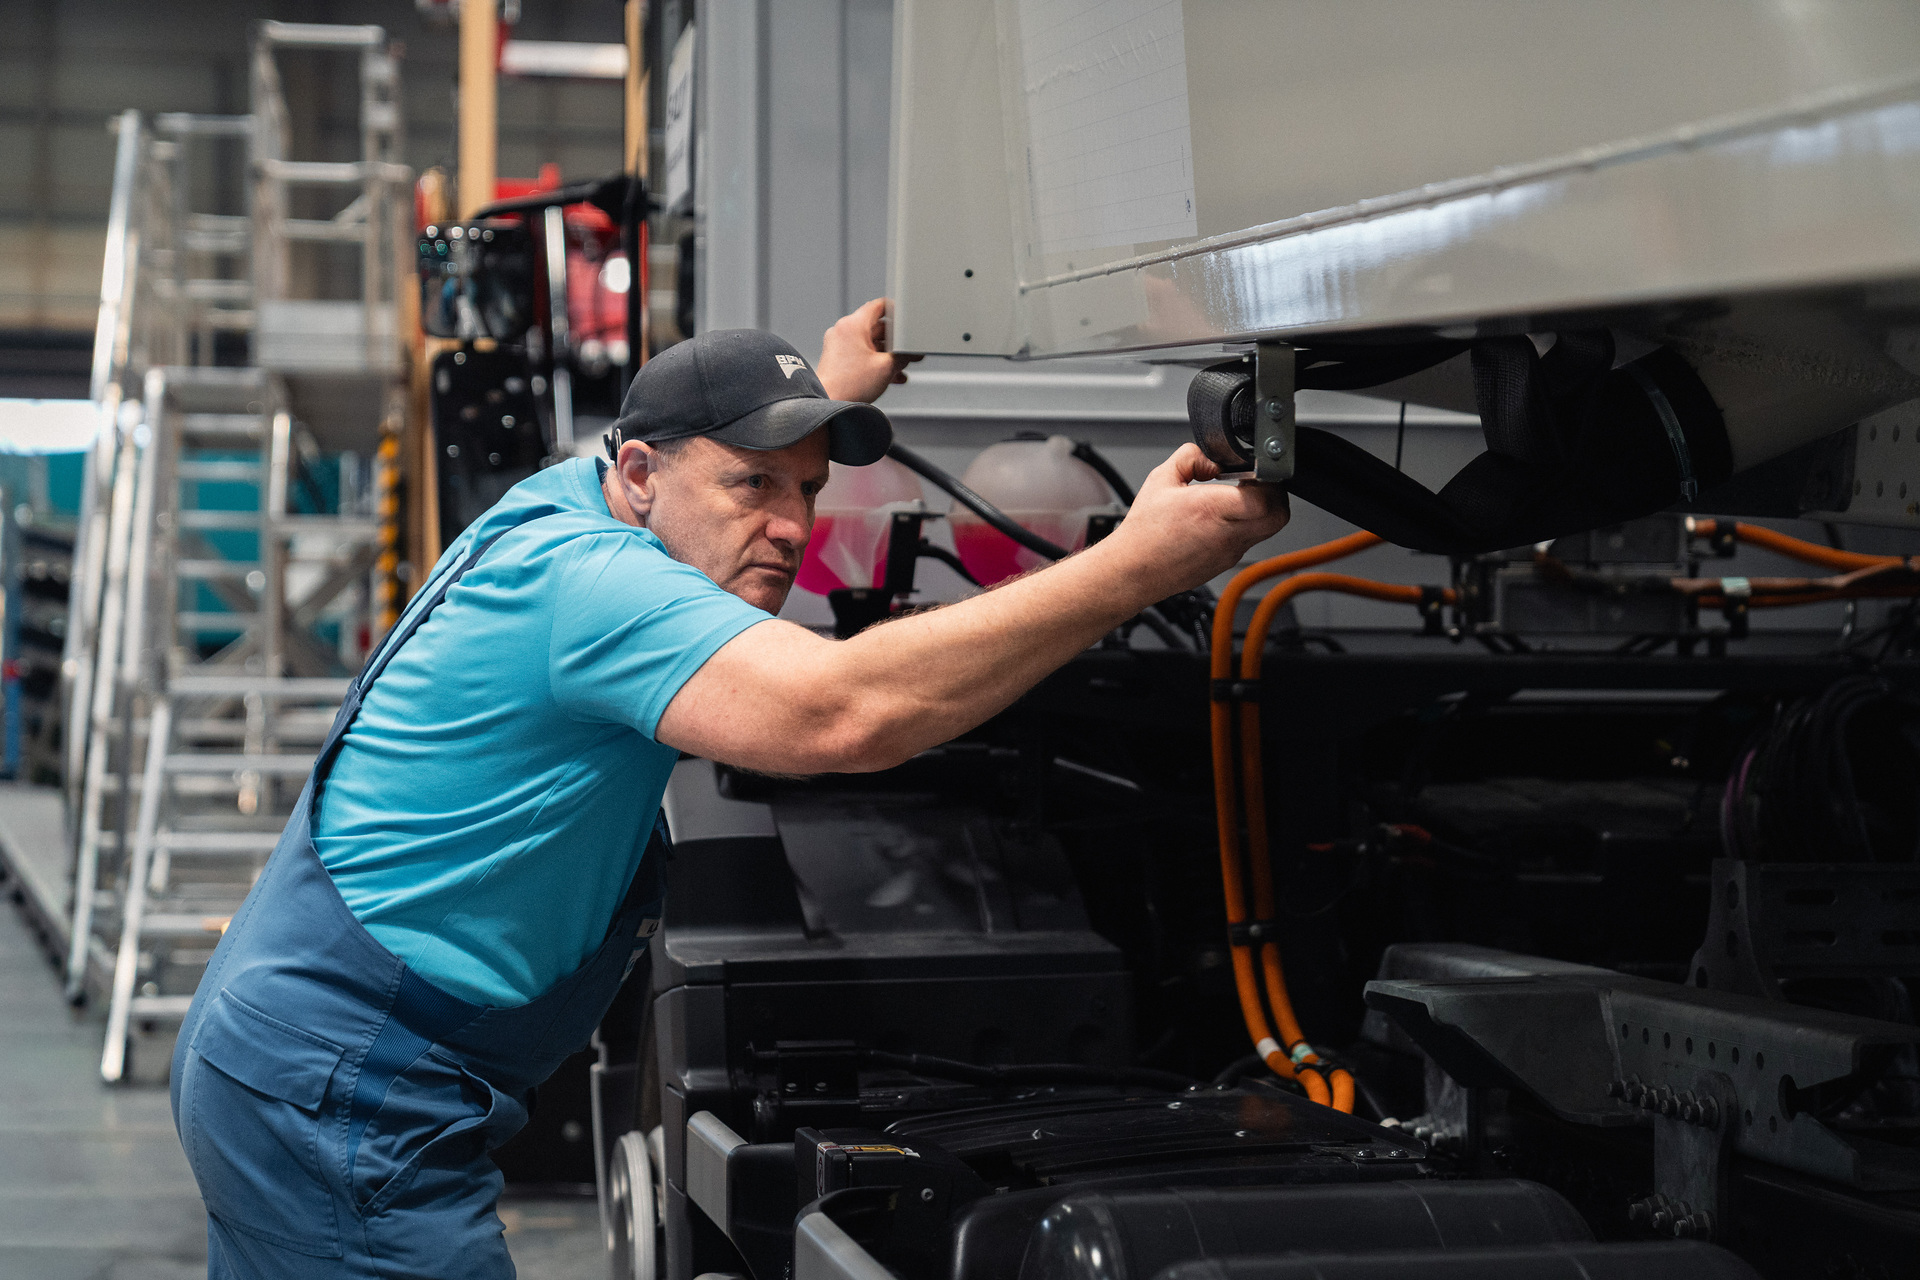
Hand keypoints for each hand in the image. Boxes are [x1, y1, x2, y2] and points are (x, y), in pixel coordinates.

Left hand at [817, 298, 923, 403]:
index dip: (897, 310)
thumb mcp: (886, 367)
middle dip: (895, 341)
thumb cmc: (850, 385)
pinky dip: (875, 361)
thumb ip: (903, 356)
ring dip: (887, 354)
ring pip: (870, 343)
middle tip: (910, 351)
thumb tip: (910, 354)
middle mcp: (843, 330)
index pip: (879, 305)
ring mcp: (838, 344)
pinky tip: (889, 376)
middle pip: (876, 327)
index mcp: (853, 324)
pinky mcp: (836, 358)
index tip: (907, 319)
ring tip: (902, 367)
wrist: (828, 403)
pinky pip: (860, 353)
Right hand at [1099, 445, 1289, 597]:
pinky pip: (1248, 540)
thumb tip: (1212, 459)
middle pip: (1278, 516)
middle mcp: (1226, 534)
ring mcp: (1229, 552)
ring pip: (1266, 529)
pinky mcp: (1225, 562)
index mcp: (1212, 509)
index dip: (1268, 481)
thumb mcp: (1161, 478)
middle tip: (1256, 485)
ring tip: (1236, 499)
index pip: (1267, 499)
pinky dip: (1244, 526)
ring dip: (1260, 511)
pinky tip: (1220, 518)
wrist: (1133, 571)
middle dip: (1274, 496)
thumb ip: (1190, 456)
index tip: (1254, 472)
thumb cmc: (1144, 533)